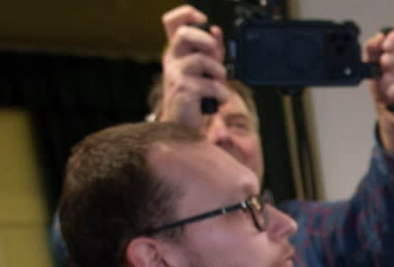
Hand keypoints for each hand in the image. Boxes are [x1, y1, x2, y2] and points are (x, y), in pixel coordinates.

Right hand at [156, 5, 225, 128]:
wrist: (183, 126)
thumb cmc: (194, 97)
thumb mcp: (205, 70)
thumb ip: (211, 51)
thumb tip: (217, 30)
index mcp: (176, 52)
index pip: (171, 22)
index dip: (186, 13)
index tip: (202, 18)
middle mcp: (171, 60)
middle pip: (185, 34)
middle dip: (208, 43)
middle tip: (216, 59)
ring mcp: (175, 74)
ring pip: (203, 60)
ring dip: (219, 73)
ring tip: (219, 85)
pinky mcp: (183, 90)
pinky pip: (211, 85)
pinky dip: (222, 94)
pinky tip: (218, 100)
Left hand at [365, 25, 393, 158]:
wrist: (388, 110)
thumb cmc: (383, 86)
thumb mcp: (371, 64)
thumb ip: (372, 48)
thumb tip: (378, 37)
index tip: (386, 45)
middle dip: (387, 61)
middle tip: (381, 68)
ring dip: (387, 80)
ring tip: (385, 86)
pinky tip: (391, 95)